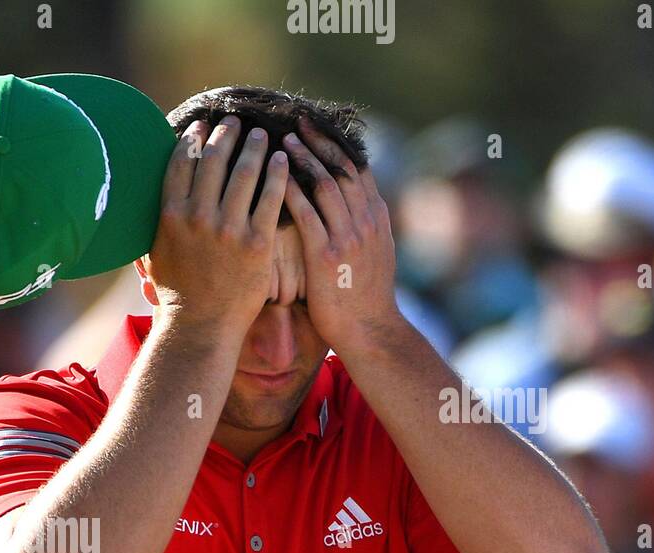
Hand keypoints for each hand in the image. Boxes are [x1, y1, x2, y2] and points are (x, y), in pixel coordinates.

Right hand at [145, 116, 289, 334]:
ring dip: (254, 147)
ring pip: (244, 172)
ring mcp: (229, 230)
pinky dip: (277, 173)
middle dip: (226, 135)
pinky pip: (270, 197)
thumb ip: (158, 223)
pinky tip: (282, 160)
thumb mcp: (154, 255)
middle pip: (214, 160)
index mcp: (171, 217)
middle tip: (235, 123)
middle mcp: (198, 218)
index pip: (181, 163)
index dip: (193, 138)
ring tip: (262, 136)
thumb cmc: (177, 296)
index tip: (203, 126)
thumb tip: (152, 199)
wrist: (200, 329)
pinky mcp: (257, 244)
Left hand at [281, 119, 401, 353]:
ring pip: (327, 185)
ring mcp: (348, 237)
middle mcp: (365, 221)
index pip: (358, 169)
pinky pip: (308, 215)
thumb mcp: (372, 255)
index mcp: (376, 217)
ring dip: (304, 159)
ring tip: (284, 140)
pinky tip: (276, 177)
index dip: (337, 144)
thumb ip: (361, 228)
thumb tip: (347, 207)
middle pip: (343, 168)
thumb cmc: (363, 299)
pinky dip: (293, 191)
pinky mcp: (328, 255)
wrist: (370, 331)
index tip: (319, 126)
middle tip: (298, 119)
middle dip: (320, 141)